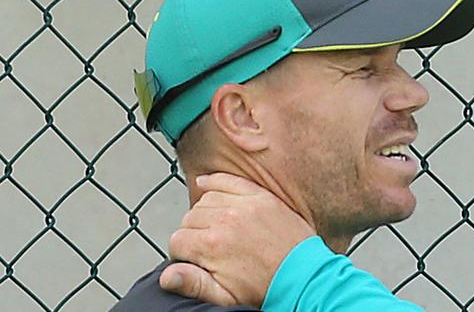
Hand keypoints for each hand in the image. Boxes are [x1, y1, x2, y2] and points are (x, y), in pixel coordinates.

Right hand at [159, 173, 314, 306]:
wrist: (303, 274)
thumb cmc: (266, 286)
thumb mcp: (227, 296)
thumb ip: (194, 283)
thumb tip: (167, 275)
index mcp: (212, 245)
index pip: (177, 240)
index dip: (183, 252)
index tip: (195, 259)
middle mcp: (225, 220)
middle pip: (189, 218)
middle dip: (192, 233)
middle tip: (208, 246)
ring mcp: (243, 204)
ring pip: (205, 199)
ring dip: (204, 211)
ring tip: (215, 227)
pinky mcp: (259, 196)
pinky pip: (227, 180)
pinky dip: (214, 181)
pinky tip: (206, 185)